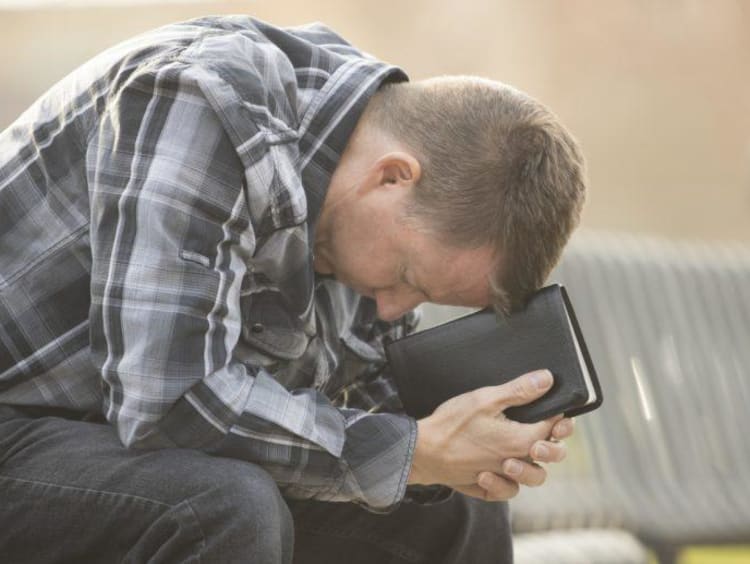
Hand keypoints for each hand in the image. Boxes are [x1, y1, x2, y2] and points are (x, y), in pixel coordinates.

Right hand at [407, 369, 563, 501]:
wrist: (422, 451)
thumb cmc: (451, 424)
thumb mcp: (485, 399)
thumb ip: (519, 390)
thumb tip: (547, 380)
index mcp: (519, 440)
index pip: (553, 428)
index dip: (557, 415)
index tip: (551, 406)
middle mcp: (515, 463)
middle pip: (551, 456)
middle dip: (554, 441)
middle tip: (545, 429)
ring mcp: (501, 478)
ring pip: (534, 477)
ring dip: (533, 463)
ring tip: (521, 451)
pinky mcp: (485, 488)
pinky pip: (508, 491)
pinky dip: (508, 482)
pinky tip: (499, 468)